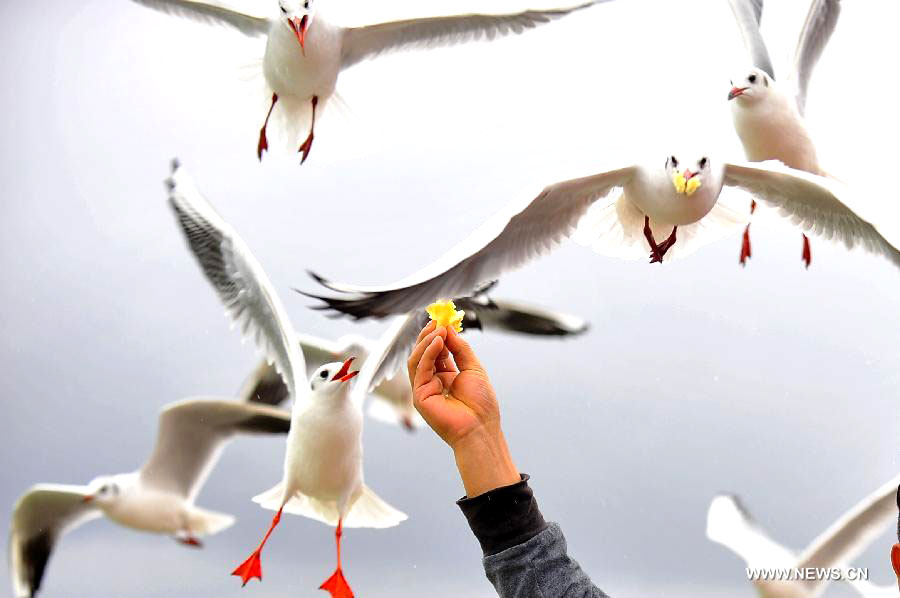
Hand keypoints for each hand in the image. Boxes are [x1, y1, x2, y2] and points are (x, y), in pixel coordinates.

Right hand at [408, 321, 518, 496]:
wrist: (481, 428)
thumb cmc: (481, 404)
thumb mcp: (473, 368)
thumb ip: (460, 348)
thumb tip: (448, 328)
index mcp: (445, 375)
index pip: (436, 350)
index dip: (438, 334)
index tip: (443, 319)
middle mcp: (432, 381)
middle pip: (423, 353)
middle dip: (429, 335)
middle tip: (438, 320)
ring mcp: (424, 388)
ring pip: (417, 359)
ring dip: (426, 341)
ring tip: (439, 330)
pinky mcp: (419, 395)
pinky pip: (419, 369)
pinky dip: (427, 353)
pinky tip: (437, 342)